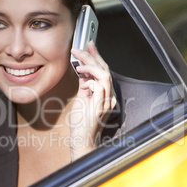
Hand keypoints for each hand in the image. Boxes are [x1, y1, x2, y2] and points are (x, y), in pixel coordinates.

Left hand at [69, 41, 116, 160]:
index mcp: (105, 94)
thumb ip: (85, 85)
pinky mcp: (99, 107)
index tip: (88, 45)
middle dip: (92, 56)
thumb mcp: (82, 99)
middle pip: (105, 70)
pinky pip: (99, 88)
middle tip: (80, 47)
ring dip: (90, 65)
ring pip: (104, 75)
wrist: (83, 141)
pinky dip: (91, 81)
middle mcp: (109, 97)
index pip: (103, 70)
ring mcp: (106, 102)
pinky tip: (83, 81)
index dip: (96, 56)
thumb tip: (82, 71)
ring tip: (78, 62)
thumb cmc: (82, 124)